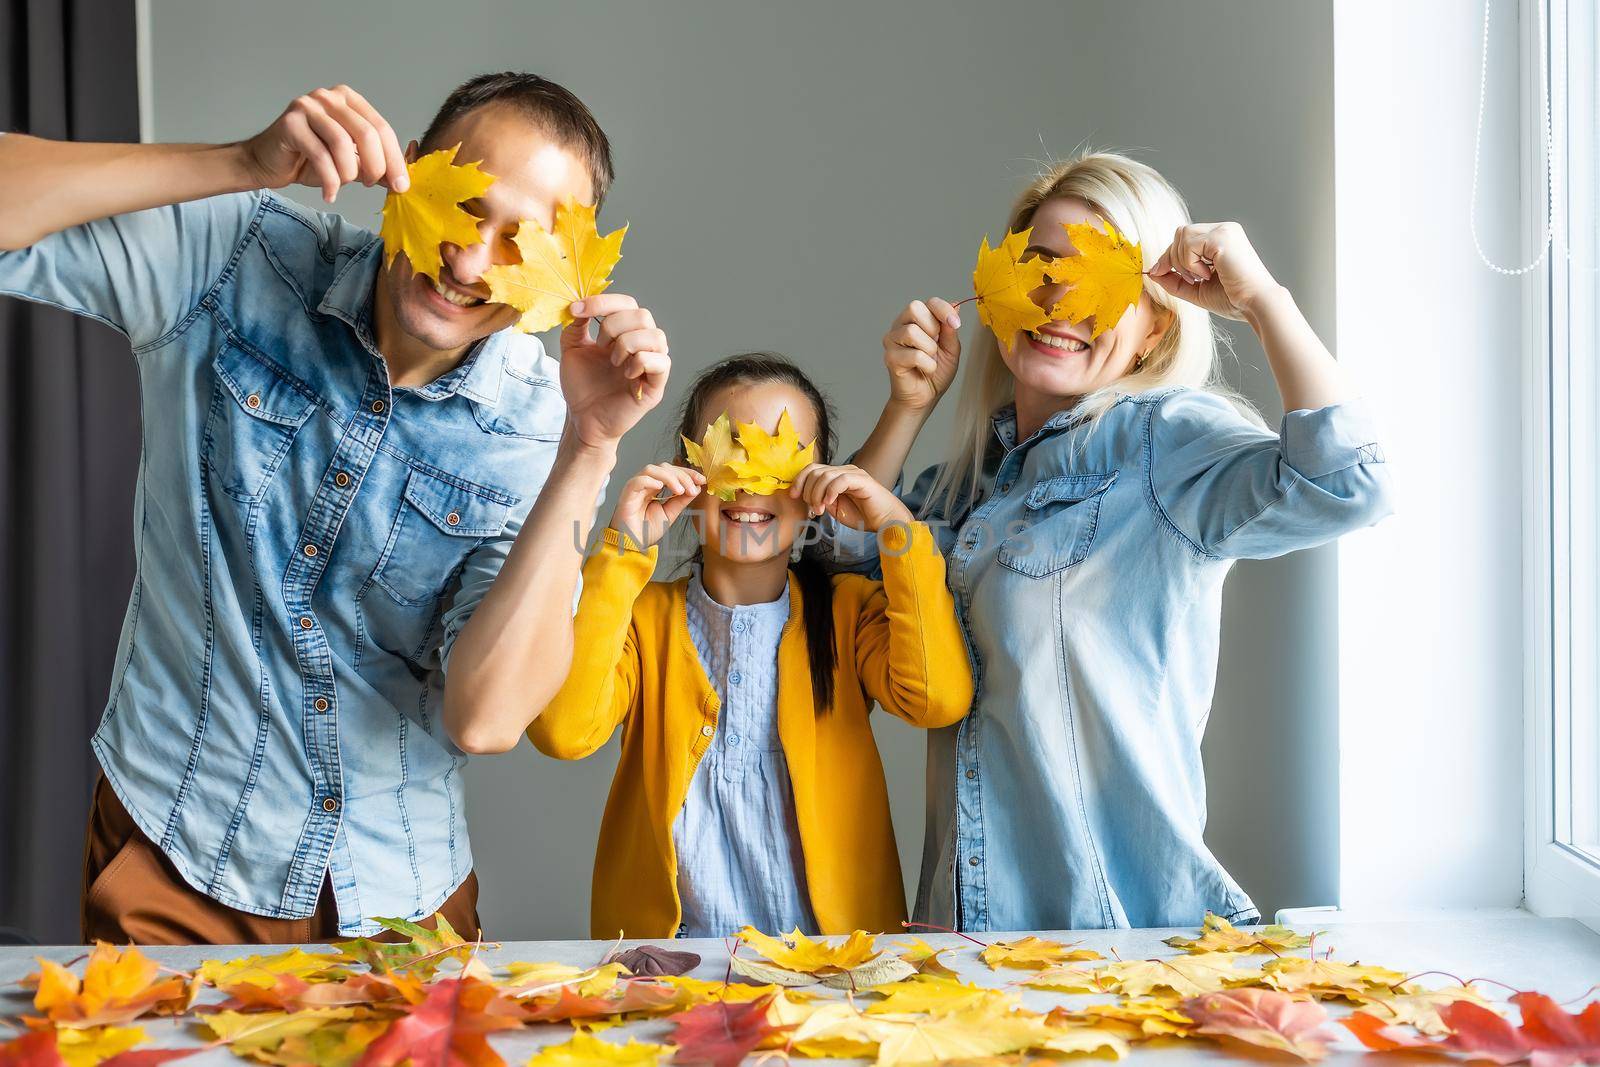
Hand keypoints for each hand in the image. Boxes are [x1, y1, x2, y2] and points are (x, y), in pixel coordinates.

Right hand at [239, 86, 408, 202]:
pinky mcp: (290, 123)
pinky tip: (330, 194)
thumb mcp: (350, 164)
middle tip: (371, 185)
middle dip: (376, 166)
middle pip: (367, 133)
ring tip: (342, 184)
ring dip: (348, 173)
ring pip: (343, 144)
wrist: (268, 164)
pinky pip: (320, 156)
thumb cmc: (309, 161)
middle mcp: (329, 97)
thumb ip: (375, 167)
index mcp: (349, 100)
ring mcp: (308, 106)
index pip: (382, 128)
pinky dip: (330, 181)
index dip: (395, 159)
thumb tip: (402, 181)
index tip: (401, 185)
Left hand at [560, 294, 670, 452]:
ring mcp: (651, 365)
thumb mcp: (572, 349)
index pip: (626, 304)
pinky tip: (625, 373)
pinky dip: (641, 362)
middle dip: (615, 324)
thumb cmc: (582, 386)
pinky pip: (662, 362)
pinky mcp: (656, 386)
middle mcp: (641, 345)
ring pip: (656, 336)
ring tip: (613, 361)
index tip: (577, 310)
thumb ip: (577, 324)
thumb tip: (580, 303)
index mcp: (624, 333)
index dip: (603, 302)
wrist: (582, 419)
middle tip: (599, 344)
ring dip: (628, 343)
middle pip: (643, 315)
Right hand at [610, 464, 704, 547]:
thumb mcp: (670, 513)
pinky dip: (650, 481)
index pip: (672, 471)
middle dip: (682, 475)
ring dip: (669, 477)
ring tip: (680, 490)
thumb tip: (696, 487)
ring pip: (652, 470)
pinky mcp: (627, 494)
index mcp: (654, 487)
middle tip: (693, 488)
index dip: (687, 473)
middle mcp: (645, 484)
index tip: (702, 480)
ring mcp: (636, 488)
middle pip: (664, 467)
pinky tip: (661, 488)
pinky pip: (638, 481)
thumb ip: (681, 500)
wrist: (633, 545)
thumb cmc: (646, 530)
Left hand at [790, 464, 911, 532]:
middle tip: (812, 509)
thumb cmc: (863, 516)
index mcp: (837, 476)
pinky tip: (829, 503)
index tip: (793, 496)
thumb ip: (821, 499)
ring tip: (820, 510)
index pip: (812, 469)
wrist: (885, 522)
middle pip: (815, 471)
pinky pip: (840, 480)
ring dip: (817, 494)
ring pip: (825, 476)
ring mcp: (854, 473)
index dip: (799, 480)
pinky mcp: (862, 480)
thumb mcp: (834, 508)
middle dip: (808, 491)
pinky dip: (830, 492)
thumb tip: (807, 496)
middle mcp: (844, 471)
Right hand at [883, 298, 961, 412]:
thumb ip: (950, 328)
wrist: (925, 397)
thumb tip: (956, 304)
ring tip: (930, 359)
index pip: (928, 302)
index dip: (943, 309)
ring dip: (930, 349)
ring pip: (911, 331)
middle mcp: (900, 325)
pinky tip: (925, 370)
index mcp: (916, 319)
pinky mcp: (890, 358)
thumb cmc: (936, 372)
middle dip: (932, 327)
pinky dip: (927, 365)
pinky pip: (914, 355)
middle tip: (936, 345)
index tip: (955, 323)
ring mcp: (892, 341)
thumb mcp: (951, 348)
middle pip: (914, 308)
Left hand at [1148, 222, 1280, 321]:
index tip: (1159, 273)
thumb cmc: (1233, 299)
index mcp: (1221, 238)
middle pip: (1181, 233)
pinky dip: (1191, 263)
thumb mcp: (1196, 289)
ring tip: (1201, 277)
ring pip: (1183, 235)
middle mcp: (1224, 229)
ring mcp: (1225, 231)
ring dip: (1182, 261)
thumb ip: (1174, 280)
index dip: (1169, 255)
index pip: (1185, 237)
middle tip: (1191, 279)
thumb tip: (1152, 272)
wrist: (1254, 305)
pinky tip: (1208, 274)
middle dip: (1174, 258)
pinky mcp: (1223, 237)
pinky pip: (1189, 244)